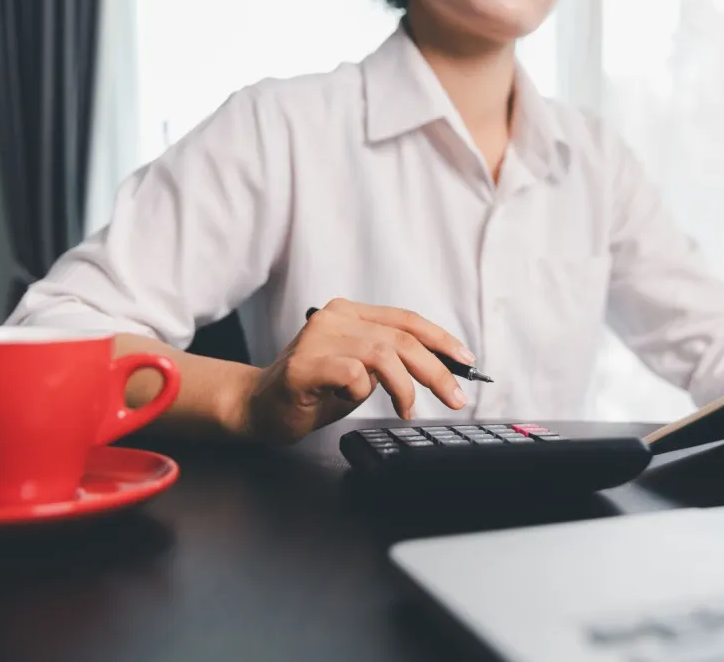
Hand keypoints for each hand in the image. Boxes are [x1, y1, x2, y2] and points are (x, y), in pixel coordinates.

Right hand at [236, 298, 473, 443]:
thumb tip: (440, 368)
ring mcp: (317, 338)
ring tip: (406, 409)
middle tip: (454, 396)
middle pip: (401, 338)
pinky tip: (352, 400)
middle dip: (436, 370)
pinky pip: (352, 373)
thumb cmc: (314, 392)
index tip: (465, 361)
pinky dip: (363, 392)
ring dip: (404, 387)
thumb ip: (391, 362)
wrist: (258, 408)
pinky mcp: (303, 365)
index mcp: (351, 314)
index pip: (407, 320)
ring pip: (383, 354)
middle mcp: (335, 318)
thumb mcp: (362, 372)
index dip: (441, 340)